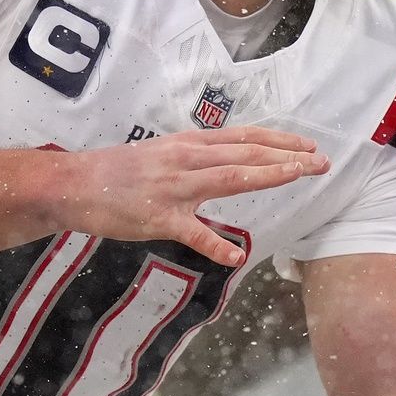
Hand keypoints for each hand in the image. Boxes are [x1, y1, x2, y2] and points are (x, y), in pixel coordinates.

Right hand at [55, 127, 329, 265]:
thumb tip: (228, 159)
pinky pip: (193, 234)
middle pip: (245, 154)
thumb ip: (196, 157)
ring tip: (298, 177)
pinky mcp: (158, 218)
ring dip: (268, 176)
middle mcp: (187, 160)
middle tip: (320, 161)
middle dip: (286, 156)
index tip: (308, 145)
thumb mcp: (163, 153)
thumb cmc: (118, 171)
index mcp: (189, 144)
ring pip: (230, 179)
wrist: (75, 183)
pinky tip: (237, 257)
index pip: (244, 138)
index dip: (279, 141)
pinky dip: (216, 246)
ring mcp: (174, 188)